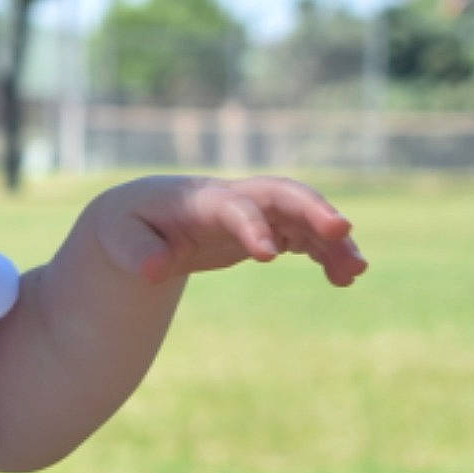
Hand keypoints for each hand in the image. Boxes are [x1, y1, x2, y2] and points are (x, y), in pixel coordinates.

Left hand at [90, 175, 367, 287]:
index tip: (268, 257)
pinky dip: (325, 253)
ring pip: (301, 217)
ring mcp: (253, 211)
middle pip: (281, 193)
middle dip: (313, 209)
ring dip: (329, 241)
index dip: (252, 226)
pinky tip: (344, 278)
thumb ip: (136, 252)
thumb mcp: (119, 238)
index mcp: (199, 200)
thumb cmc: (128, 226)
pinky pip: (304, 236)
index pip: (233, 206)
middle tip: (343, 232)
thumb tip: (154, 271)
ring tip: (355, 272)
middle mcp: (233, 199)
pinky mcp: (265, 228)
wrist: (141, 217)